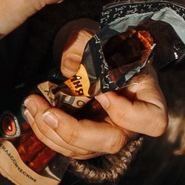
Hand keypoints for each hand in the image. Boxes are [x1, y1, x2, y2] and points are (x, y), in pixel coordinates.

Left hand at [22, 20, 168, 160]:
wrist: (85, 52)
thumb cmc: (97, 44)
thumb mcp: (93, 35)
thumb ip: (83, 45)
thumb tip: (70, 67)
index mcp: (146, 96)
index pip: (152, 121)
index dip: (125, 113)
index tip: (100, 91)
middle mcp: (130, 122)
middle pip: (112, 142)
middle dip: (74, 131)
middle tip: (48, 113)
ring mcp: (107, 132)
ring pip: (84, 149)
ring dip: (52, 132)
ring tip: (32, 105)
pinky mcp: (86, 139)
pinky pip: (67, 146)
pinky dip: (46, 132)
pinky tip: (33, 112)